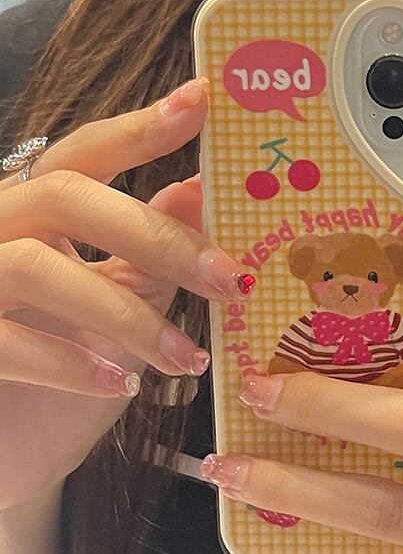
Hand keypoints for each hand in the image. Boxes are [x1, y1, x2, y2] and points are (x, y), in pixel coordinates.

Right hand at [0, 78, 249, 508]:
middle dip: (157, 235)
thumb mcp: (115, 305)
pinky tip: (117, 383)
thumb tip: (197, 197)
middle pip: (66, 195)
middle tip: (230, 280)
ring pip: (38, 265)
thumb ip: (145, 256)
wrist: (11, 451)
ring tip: (188, 359)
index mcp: (37, 214)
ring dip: (127, 315)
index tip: (202, 102)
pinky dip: (68, 362)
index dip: (140, 127)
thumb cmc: (67, 372)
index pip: (84, 153)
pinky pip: (4, 340)